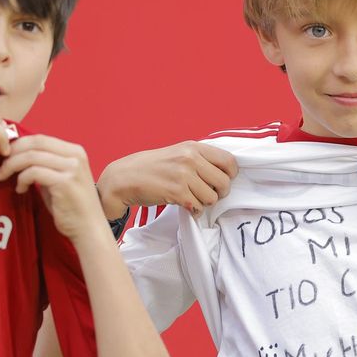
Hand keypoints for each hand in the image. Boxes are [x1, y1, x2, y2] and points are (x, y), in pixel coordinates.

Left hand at [0, 135, 105, 240]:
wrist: (89, 228)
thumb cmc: (71, 206)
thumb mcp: (59, 178)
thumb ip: (44, 164)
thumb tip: (17, 154)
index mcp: (75, 151)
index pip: (40, 138)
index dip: (18, 145)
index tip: (5, 156)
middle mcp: (75, 156)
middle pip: (35, 143)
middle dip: (12, 153)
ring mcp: (72, 168)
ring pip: (31, 156)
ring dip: (12, 166)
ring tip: (3, 177)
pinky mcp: (65, 182)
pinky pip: (33, 173)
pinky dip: (21, 179)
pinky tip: (20, 189)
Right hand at [96, 142, 237, 217]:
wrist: (125, 177)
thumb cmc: (153, 167)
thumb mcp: (178, 153)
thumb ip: (200, 159)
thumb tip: (226, 171)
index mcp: (194, 147)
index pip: (229, 161)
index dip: (230, 175)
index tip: (222, 181)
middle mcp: (190, 158)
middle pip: (224, 182)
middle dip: (220, 193)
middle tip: (208, 194)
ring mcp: (183, 175)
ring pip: (212, 197)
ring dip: (204, 202)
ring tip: (192, 198)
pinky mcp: (176, 192)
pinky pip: (198, 207)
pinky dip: (194, 210)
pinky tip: (185, 204)